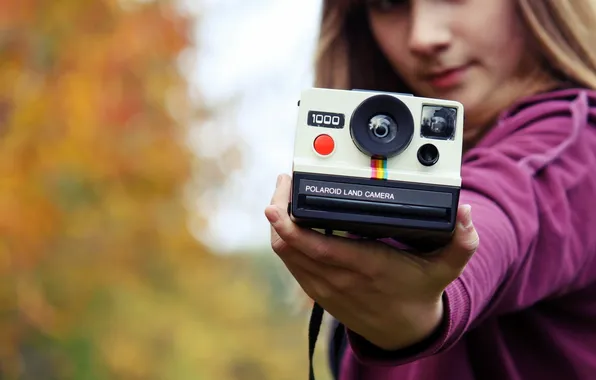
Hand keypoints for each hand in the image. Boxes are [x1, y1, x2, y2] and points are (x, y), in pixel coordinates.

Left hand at [265, 174, 478, 350]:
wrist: (404, 333)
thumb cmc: (420, 293)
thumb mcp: (446, 269)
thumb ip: (461, 242)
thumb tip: (464, 213)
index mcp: (364, 266)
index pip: (314, 244)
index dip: (289, 222)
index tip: (282, 196)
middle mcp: (337, 276)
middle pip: (288, 243)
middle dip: (279, 211)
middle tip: (284, 183)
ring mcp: (324, 285)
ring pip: (285, 253)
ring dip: (278, 225)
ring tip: (285, 197)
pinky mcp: (318, 290)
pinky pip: (291, 263)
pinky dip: (285, 241)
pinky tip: (290, 222)